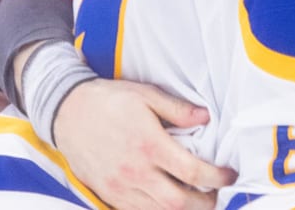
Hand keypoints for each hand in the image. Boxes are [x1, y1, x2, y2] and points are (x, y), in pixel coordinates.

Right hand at [53, 79, 234, 209]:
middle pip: (179, 202)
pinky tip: (167, 201)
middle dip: (205, 202)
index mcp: (150, 145)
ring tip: (196, 199)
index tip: (229, 175)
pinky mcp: (107, 194)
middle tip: (216, 193)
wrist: (66, 112)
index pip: (193, 172)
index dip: (217, 177)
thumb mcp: (146, 95)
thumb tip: (205, 116)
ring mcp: (120, 187)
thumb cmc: (107, 101)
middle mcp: (135, 171)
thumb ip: (178, 108)